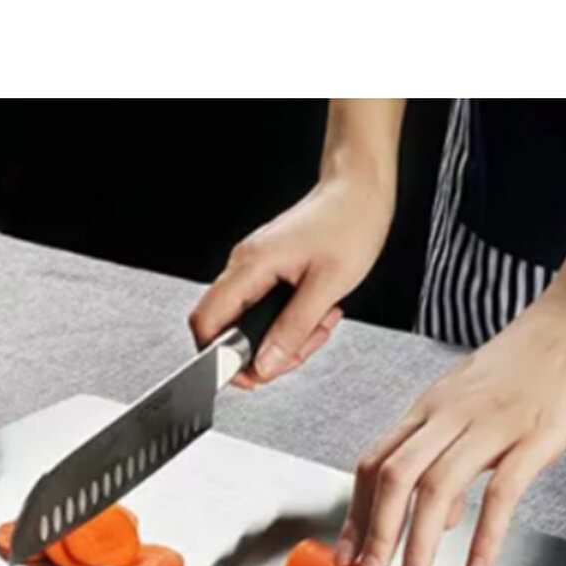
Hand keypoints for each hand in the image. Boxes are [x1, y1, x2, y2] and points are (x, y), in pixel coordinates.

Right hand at [189, 172, 392, 388]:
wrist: (359, 191)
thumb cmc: (349, 224)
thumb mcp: (327, 287)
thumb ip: (293, 330)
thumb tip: (265, 364)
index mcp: (251, 265)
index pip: (207, 321)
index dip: (218, 357)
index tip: (248, 374)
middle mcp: (245, 265)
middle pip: (227, 329)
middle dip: (264, 352)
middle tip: (298, 351)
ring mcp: (255, 267)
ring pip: (250, 323)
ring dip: (283, 338)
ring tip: (317, 326)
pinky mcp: (269, 269)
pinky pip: (266, 309)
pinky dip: (290, 322)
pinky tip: (315, 314)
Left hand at [340, 276, 565, 565]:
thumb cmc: (531, 361)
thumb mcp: (475, 404)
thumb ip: (448, 456)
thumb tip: (438, 518)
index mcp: (431, 407)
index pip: (376, 463)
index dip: (357, 514)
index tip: (349, 556)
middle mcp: (450, 413)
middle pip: (393, 477)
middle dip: (375, 535)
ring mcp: (490, 423)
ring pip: (435, 488)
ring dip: (417, 544)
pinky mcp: (534, 435)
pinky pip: (501, 492)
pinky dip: (484, 536)